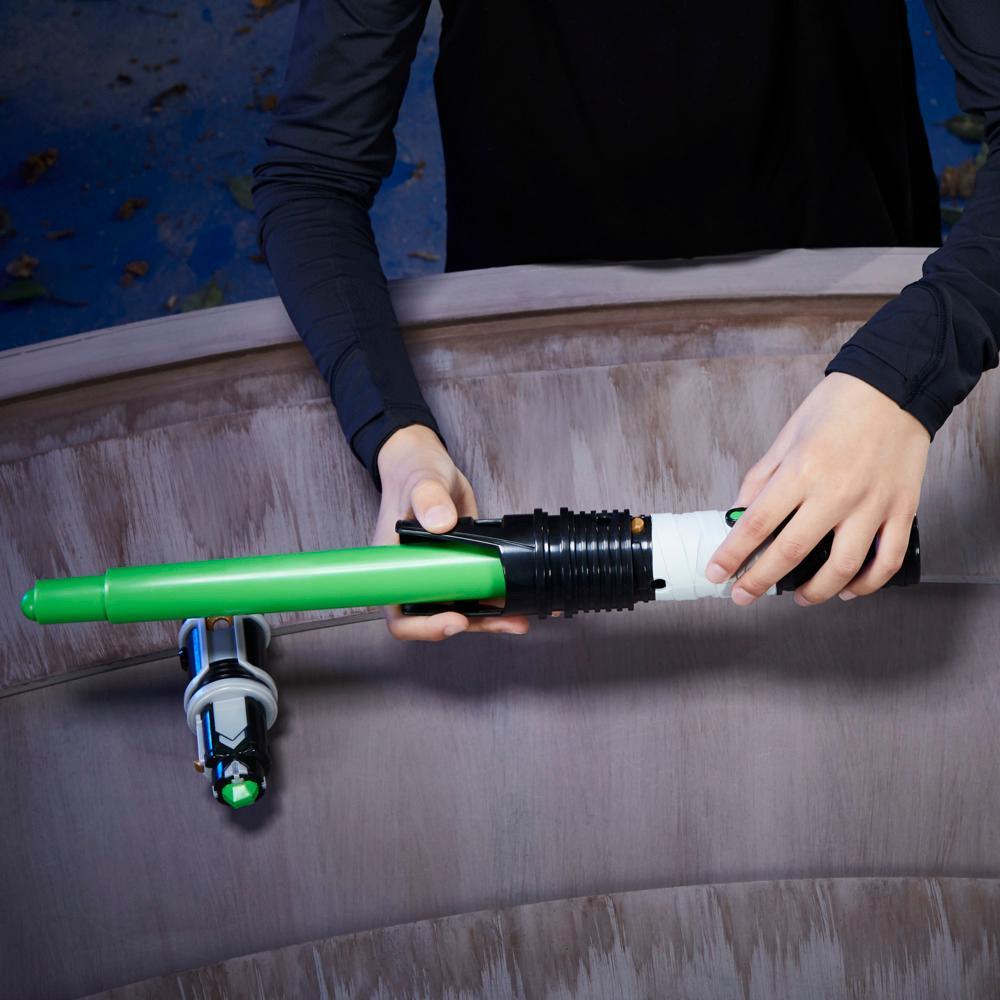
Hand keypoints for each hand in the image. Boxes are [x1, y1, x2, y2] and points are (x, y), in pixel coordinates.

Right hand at [372, 424, 530, 639]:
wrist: (429, 465)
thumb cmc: (413, 472)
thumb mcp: (421, 480)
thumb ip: (428, 497)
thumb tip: (441, 521)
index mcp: (392, 565)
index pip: (399, 613)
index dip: (424, 626)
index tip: (455, 619)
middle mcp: (414, 575)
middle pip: (437, 617)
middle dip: (472, 625)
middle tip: (503, 622)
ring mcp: (438, 573)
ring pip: (461, 608)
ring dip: (490, 618)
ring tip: (519, 619)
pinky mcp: (460, 566)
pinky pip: (475, 590)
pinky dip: (497, 598)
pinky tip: (520, 599)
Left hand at [705, 373, 929, 606]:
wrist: (896, 386)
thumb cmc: (837, 407)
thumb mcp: (787, 436)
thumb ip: (761, 477)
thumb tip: (738, 512)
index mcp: (801, 471)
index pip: (756, 524)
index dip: (732, 555)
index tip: (716, 573)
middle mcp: (835, 492)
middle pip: (792, 552)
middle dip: (760, 581)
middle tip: (742, 596)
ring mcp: (872, 504)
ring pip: (842, 567)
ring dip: (816, 592)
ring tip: (798, 598)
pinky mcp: (902, 509)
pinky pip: (886, 560)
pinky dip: (867, 583)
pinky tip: (849, 589)